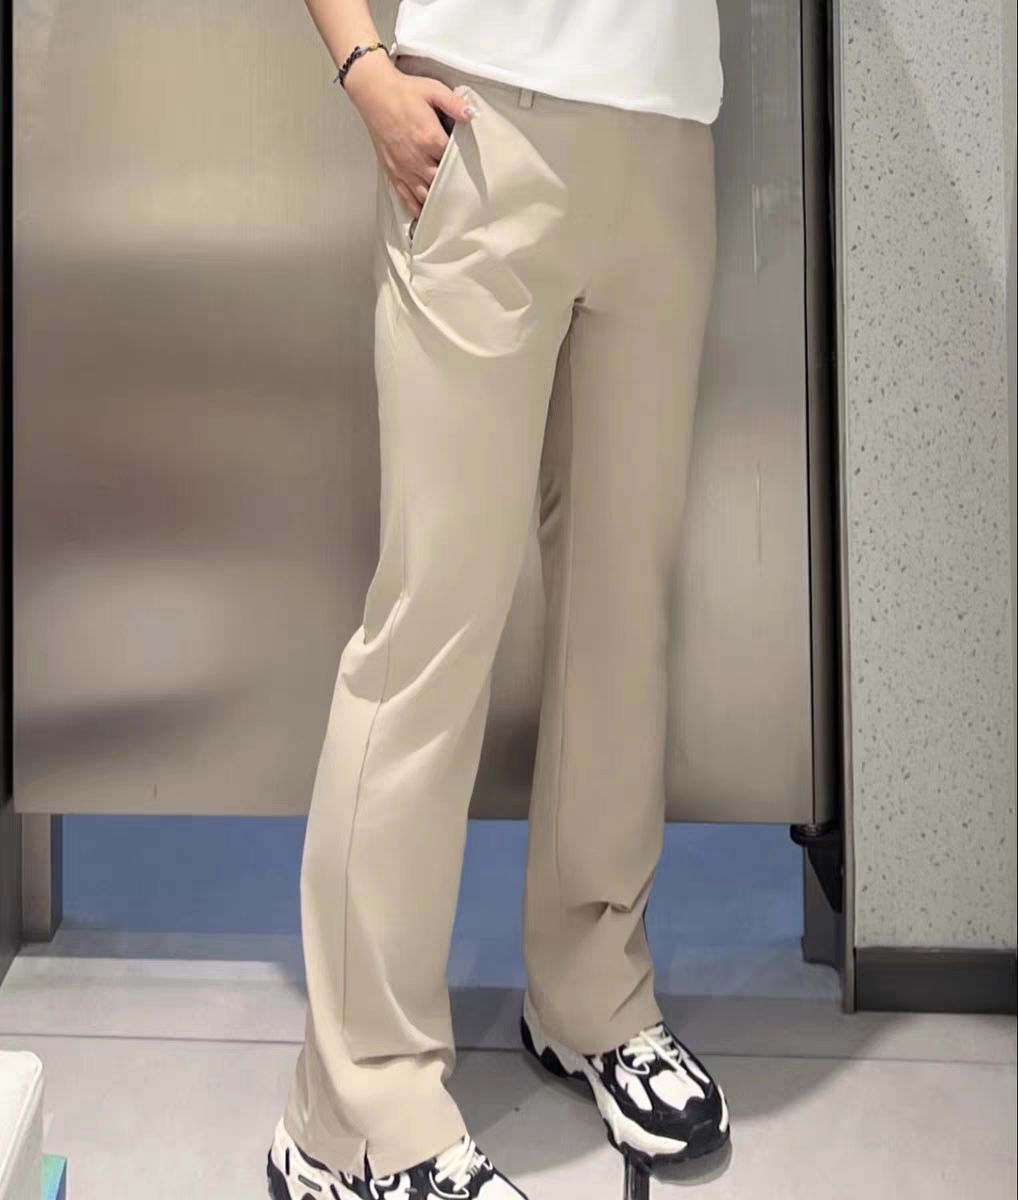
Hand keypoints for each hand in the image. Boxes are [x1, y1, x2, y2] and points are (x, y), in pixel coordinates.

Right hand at [344, 52, 476, 217]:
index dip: (464, 168)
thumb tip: (471, 114)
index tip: (474, 175)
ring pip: (424, 194)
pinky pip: (405, 196)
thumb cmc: (402, 92)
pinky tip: (423, 213)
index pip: (453, 161)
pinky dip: (415, 207)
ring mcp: (404, 167)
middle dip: (451, 189)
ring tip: (448, 210)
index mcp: (430, 138)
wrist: (374, 93)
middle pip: (440, 182)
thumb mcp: (433, 90)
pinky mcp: (393, 171)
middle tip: (464, 196)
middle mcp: (417, 157)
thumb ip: (454, 103)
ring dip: (436, 202)